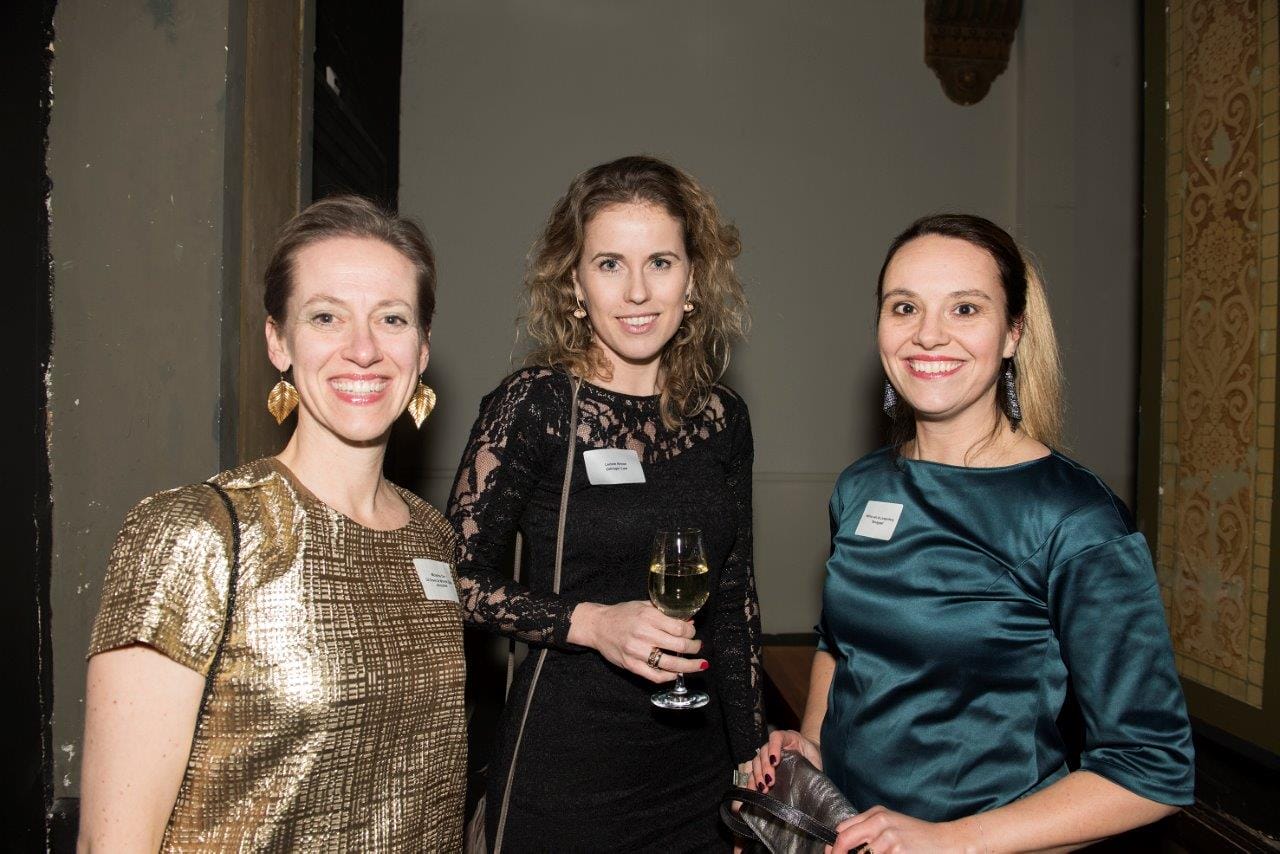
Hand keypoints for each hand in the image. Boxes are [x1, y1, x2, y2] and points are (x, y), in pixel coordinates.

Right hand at [568, 601, 705, 683]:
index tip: (693, 632)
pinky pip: (655, 676)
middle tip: (698, 647)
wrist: (597, 625)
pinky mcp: (631, 665)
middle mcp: (643, 633)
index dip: (691, 631)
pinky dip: (669, 676)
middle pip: (679, 645)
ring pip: (670, 663)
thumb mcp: (643, 605)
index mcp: (648, 616)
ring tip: (698, 665)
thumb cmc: (622, 614)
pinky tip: (677, 673)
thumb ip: (665, 612)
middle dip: (694, 648)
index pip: (680, 627)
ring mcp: (636, 651)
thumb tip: (688, 620)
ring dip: (688, 666)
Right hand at [749, 729, 821, 792]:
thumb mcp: (815, 758)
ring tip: (763, 788)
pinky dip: (751, 781)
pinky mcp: (763, 767)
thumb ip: (814, 766)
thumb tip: (815, 782)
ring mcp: (767, 755)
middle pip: (763, 751)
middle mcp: (774, 745)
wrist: (810, 755)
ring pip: (756, 761)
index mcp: (788, 738)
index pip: (776, 737)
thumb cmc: (812, 755)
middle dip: (765, 767)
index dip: (773, 748)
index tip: (775, 762)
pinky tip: (752, 791)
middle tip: (770, 781)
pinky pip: (753, 772)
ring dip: (757, 776)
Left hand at [827, 806, 972, 853]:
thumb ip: (866, 827)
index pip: (843, 832)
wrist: (947, 841)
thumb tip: (839, 839)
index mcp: (877, 815)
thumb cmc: (917, 835)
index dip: (833, 848)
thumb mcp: (890, 823)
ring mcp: (890, 840)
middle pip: (845, 843)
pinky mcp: (899, 852)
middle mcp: (881, 825)